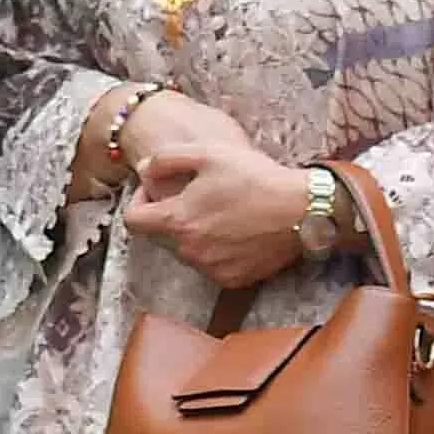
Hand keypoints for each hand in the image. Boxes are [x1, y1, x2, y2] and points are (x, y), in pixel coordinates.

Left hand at [117, 93, 313, 290]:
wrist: (300, 210)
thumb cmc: (253, 177)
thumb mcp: (206, 153)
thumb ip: (165, 160)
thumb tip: (143, 170)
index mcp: (177, 222)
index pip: (132, 222)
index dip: (138, 202)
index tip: (156, 190)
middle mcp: (190, 252)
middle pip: (160, 236)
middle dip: (167, 215)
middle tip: (194, 195)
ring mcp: (212, 269)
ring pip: (186, 252)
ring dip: (192, 233)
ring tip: (218, 210)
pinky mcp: (233, 280)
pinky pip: (210, 265)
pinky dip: (214, 250)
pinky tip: (234, 230)